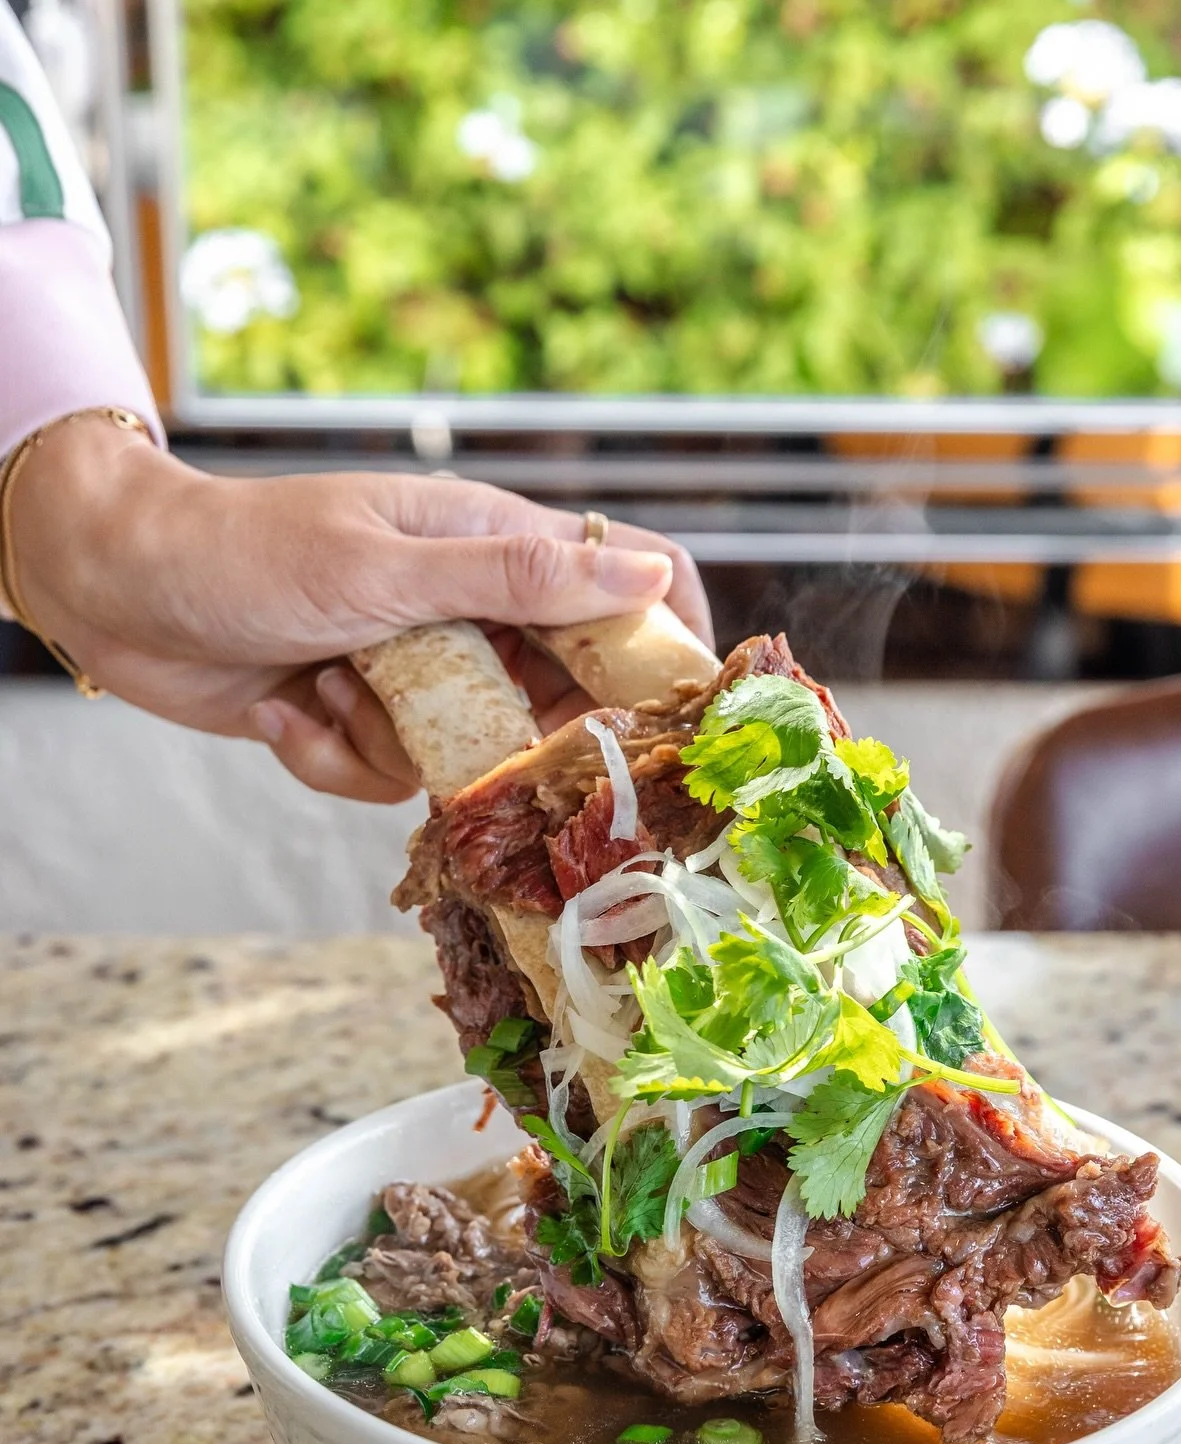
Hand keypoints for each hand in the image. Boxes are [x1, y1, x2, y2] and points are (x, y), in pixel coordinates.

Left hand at [7, 416, 711, 801]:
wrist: (116, 591)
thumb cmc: (247, 553)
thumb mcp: (389, 567)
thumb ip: (521, 579)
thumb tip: (648, 578)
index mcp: (493, 543)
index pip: (629, 579)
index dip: (667, 640)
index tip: (676, 712)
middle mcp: (471, 607)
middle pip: (558, 691)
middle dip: (509, 731)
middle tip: (451, 727)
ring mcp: (421, 667)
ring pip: (473, 751)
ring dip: (394, 741)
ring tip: (328, 688)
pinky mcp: (368, 718)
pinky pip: (396, 775)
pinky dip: (337, 758)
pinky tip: (287, 712)